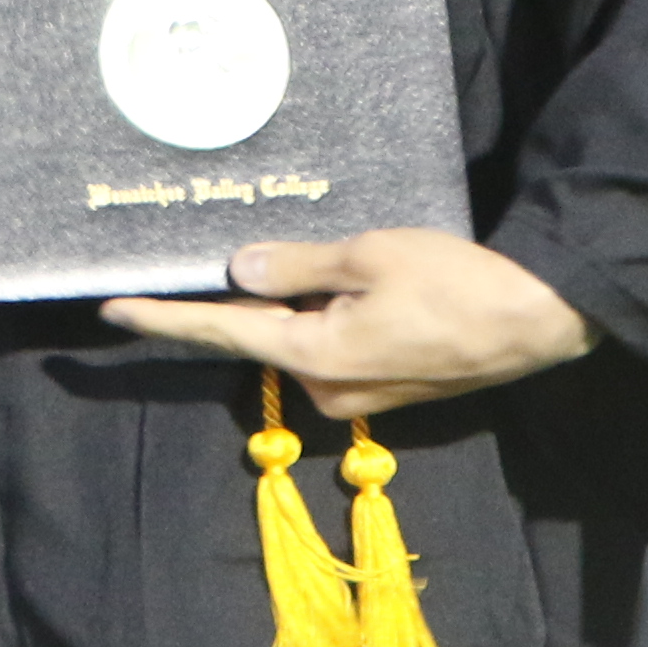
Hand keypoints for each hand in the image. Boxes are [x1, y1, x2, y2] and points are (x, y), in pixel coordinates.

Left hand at [99, 228, 597, 420]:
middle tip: (298, 249)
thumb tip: (238, 270)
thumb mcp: (369, 255)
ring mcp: (358, 397)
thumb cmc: (454, 284)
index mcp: (314, 355)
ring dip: (311, 303)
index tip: (112, 310)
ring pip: (306, 339)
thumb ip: (297, 266)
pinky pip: (338, 349)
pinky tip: (374, 286)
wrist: (535, 322)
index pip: (223, 332)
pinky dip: (337, 317)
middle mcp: (326, 390)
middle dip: (266, 294)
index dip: (165, 319)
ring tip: (364, 261)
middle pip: (268, 334)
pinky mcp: (386, 390)